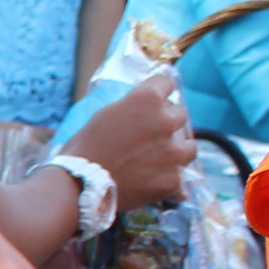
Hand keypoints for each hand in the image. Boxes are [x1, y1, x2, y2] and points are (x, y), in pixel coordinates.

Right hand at [61, 79, 197, 208]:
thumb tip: (142, 109)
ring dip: (177, 151)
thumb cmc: (84, 148)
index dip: (160, 90)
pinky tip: (156, 185)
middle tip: (151, 135)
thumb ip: (130, 109)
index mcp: (147, 99)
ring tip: (160, 161)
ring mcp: (173, 153)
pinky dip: (170, 182)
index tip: (157, 97)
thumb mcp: (105, 115)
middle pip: (180, 114)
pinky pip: (181, 180)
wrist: (79, 186)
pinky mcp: (173, 180)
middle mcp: (166, 122)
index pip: (166, 83)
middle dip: (168, 122)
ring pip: (189, 147)